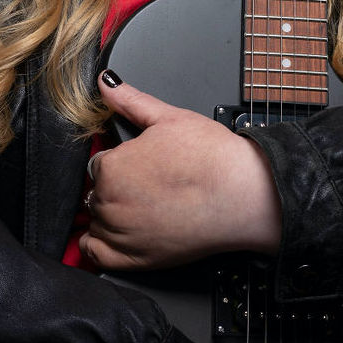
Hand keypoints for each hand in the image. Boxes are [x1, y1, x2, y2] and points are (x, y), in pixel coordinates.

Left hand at [79, 71, 281, 270]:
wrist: (244, 195)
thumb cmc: (213, 159)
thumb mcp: (169, 118)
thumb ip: (130, 101)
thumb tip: (106, 84)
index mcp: (112, 167)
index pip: (99, 163)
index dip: (120, 161)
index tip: (139, 165)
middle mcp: (110, 202)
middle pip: (97, 192)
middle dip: (116, 186)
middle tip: (149, 183)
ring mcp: (121, 234)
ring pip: (97, 220)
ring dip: (111, 213)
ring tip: (145, 205)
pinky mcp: (134, 259)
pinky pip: (97, 254)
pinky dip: (99, 244)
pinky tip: (118, 233)